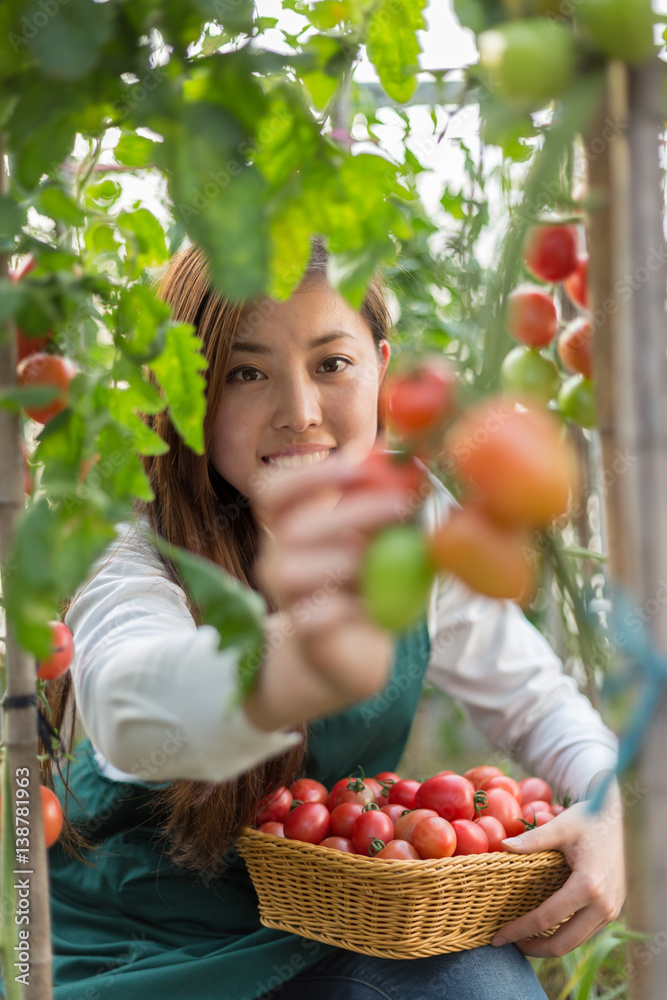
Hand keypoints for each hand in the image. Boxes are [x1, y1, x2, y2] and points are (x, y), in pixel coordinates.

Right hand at [244, 446, 412, 731]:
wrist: (355, 654)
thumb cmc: (367, 585)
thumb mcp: (381, 540)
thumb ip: (390, 505)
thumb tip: (415, 461)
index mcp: (291, 525)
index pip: (273, 489)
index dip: (310, 474)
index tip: (359, 464)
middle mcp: (277, 557)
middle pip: (294, 526)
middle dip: (350, 511)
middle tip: (399, 506)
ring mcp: (286, 598)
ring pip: (293, 570)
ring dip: (344, 559)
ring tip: (380, 562)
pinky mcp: (303, 634)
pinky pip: (311, 616)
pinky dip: (346, 607)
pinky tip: (374, 606)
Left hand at [490, 777, 625, 956]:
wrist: (623, 821)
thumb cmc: (591, 819)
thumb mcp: (561, 826)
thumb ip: (533, 839)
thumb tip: (504, 847)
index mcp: (589, 886)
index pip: (547, 918)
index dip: (519, 930)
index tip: (497, 936)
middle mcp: (603, 905)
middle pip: (563, 943)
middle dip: (532, 948)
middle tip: (507, 942)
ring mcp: (610, 911)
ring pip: (576, 942)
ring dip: (548, 946)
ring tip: (521, 938)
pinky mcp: (612, 910)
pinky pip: (585, 932)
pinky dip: (564, 935)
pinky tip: (544, 927)